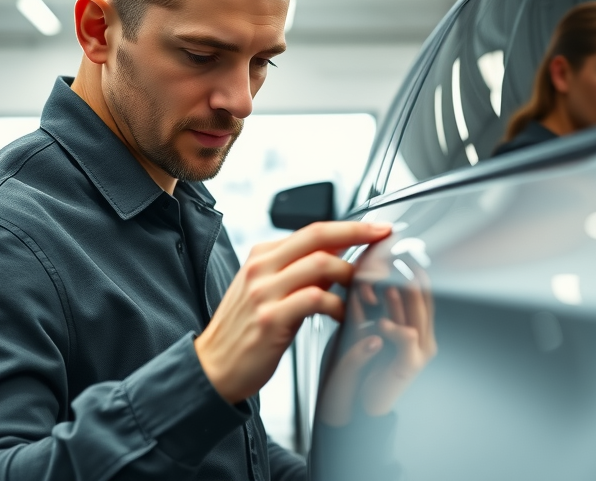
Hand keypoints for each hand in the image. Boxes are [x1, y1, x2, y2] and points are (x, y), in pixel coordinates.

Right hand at [195, 221, 392, 403]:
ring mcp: (264, 292)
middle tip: (383, 238)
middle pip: (317, 236)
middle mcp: (261, 268)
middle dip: (357, 233)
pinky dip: (338, 305)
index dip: (349, 227)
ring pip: (320, 264)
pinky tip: (344, 315)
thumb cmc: (244, 331)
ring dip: (351, 275)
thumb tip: (337, 257)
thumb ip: (298, 273)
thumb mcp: (267, 292)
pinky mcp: (270, 318)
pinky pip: (315, 300)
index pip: (312, 231)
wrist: (213, 367)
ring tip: (365, 290)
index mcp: (261, 256)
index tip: (376, 228)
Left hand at [317, 267, 435, 425]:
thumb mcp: (359, 324)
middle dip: (410, 275)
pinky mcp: (409, 365)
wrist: (354, 403)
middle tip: (398, 255)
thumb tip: (363, 271)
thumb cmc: (357, 364)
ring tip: (391, 281)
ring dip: (403, 298)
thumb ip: (364, 301)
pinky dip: (394, 328)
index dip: (407, 269)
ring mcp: (419, 350)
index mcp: (412, 323)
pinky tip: (381, 322)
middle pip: (423, 298)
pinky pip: (407, 341)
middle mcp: (421, 334)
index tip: (395, 250)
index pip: (417, 290)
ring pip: (417, 315)